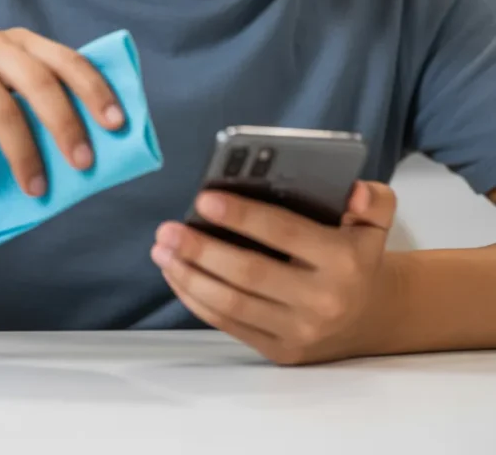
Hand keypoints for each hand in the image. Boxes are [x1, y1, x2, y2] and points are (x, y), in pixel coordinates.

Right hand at [0, 27, 123, 196]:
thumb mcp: (10, 105)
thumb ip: (41, 112)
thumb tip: (93, 152)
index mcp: (22, 44)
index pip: (67, 60)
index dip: (95, 90)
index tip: (117, 124)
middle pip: (39, 82)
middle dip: (66, 125)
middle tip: (84, 164)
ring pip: (2, 108)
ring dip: (24, 154)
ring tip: (36, 190)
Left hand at [151, 181, 396, 364]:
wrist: (371, 317)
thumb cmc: (358, 256)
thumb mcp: (376, 221)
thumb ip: (372, 198)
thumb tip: (353, 188)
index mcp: (342, 260)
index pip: (284, 233)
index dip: (241, 215)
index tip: (203, 199)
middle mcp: (321, 300)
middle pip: (249, 273)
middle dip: (201, 250)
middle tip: (167, 229)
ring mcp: (299, 331)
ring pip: (232, 304)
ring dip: (189, 276)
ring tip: (162, 250)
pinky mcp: (280, 351)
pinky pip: (229, 324)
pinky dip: (196, 299)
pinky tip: (176, 275)